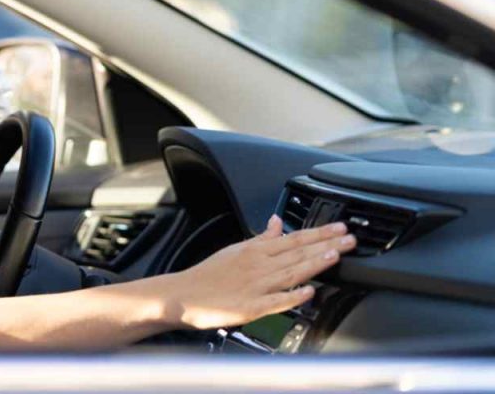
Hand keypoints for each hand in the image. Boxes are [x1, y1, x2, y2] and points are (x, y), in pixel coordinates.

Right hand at [163, 216, 355, 329]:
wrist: (181, 295)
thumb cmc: (208, 275)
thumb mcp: (235, 249)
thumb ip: (261, 238)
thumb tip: (277, 222)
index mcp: (254, 251)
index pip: (293, 239)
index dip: (319, 234)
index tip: (340, 228)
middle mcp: (257, 266)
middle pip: (297, 254)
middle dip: (325, 245)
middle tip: (350, 239)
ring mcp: (254, 287)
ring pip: (289, 273)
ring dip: (313, 264)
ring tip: (334, 256)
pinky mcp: (248, 308)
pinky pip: (272, 302)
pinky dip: (290, 297)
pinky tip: (307, 293)